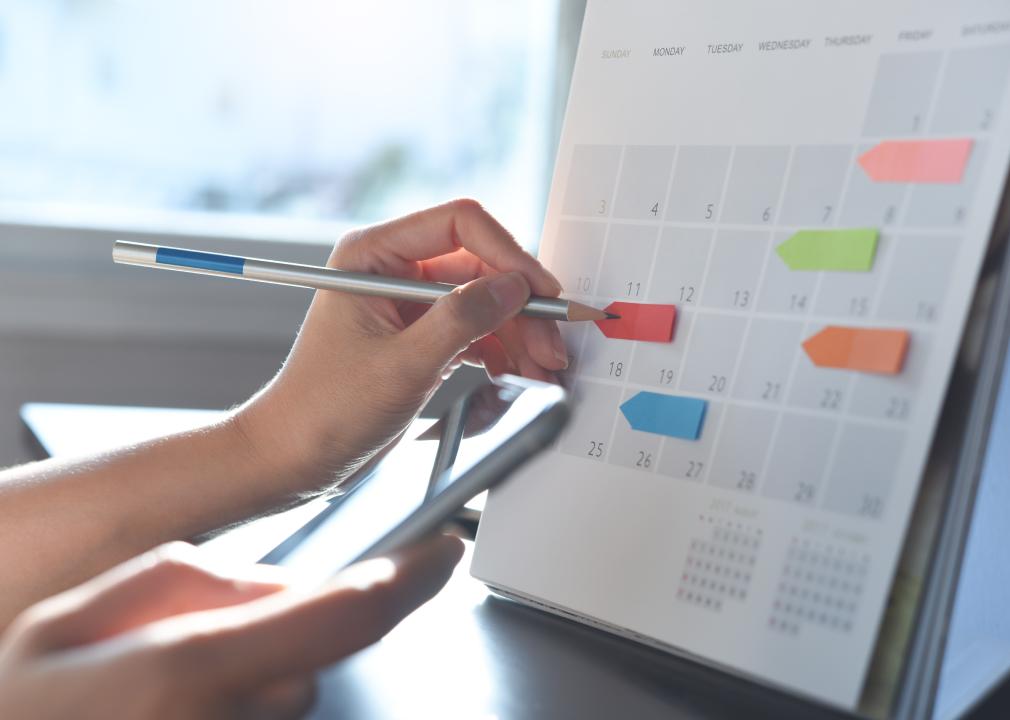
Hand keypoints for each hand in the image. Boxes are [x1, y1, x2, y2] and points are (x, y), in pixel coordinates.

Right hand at [0, 537, 463, 719]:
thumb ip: (182, 583)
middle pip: (315, 663)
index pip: (345, 614)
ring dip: (254, 681)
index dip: (409, 578)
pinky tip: (174, 710)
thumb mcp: (64, 624)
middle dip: (288, 635)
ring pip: (289, 701)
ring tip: (163, 692)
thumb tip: (269, 587)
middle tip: (210, 638)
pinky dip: (240, 705)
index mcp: (187, 672)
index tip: (442, 552)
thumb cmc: (18, 717)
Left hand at [237, 199, 567, 492]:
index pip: (458, 225)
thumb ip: (462, 320)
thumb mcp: (403, 364)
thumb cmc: (322, 410)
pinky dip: (501, 351)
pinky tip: (517, 372)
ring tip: (542, 367)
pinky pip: (474, 331)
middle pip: (480, 267)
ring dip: (518, 333)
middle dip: (520, 306)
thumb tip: (514, 287)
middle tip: (550, 343)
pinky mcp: (420, 339)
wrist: (294, 459)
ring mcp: (409, 307)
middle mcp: (392, 272)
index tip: (539, 290)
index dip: (507, 254)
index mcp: (371, 256)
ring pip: (484, 302)